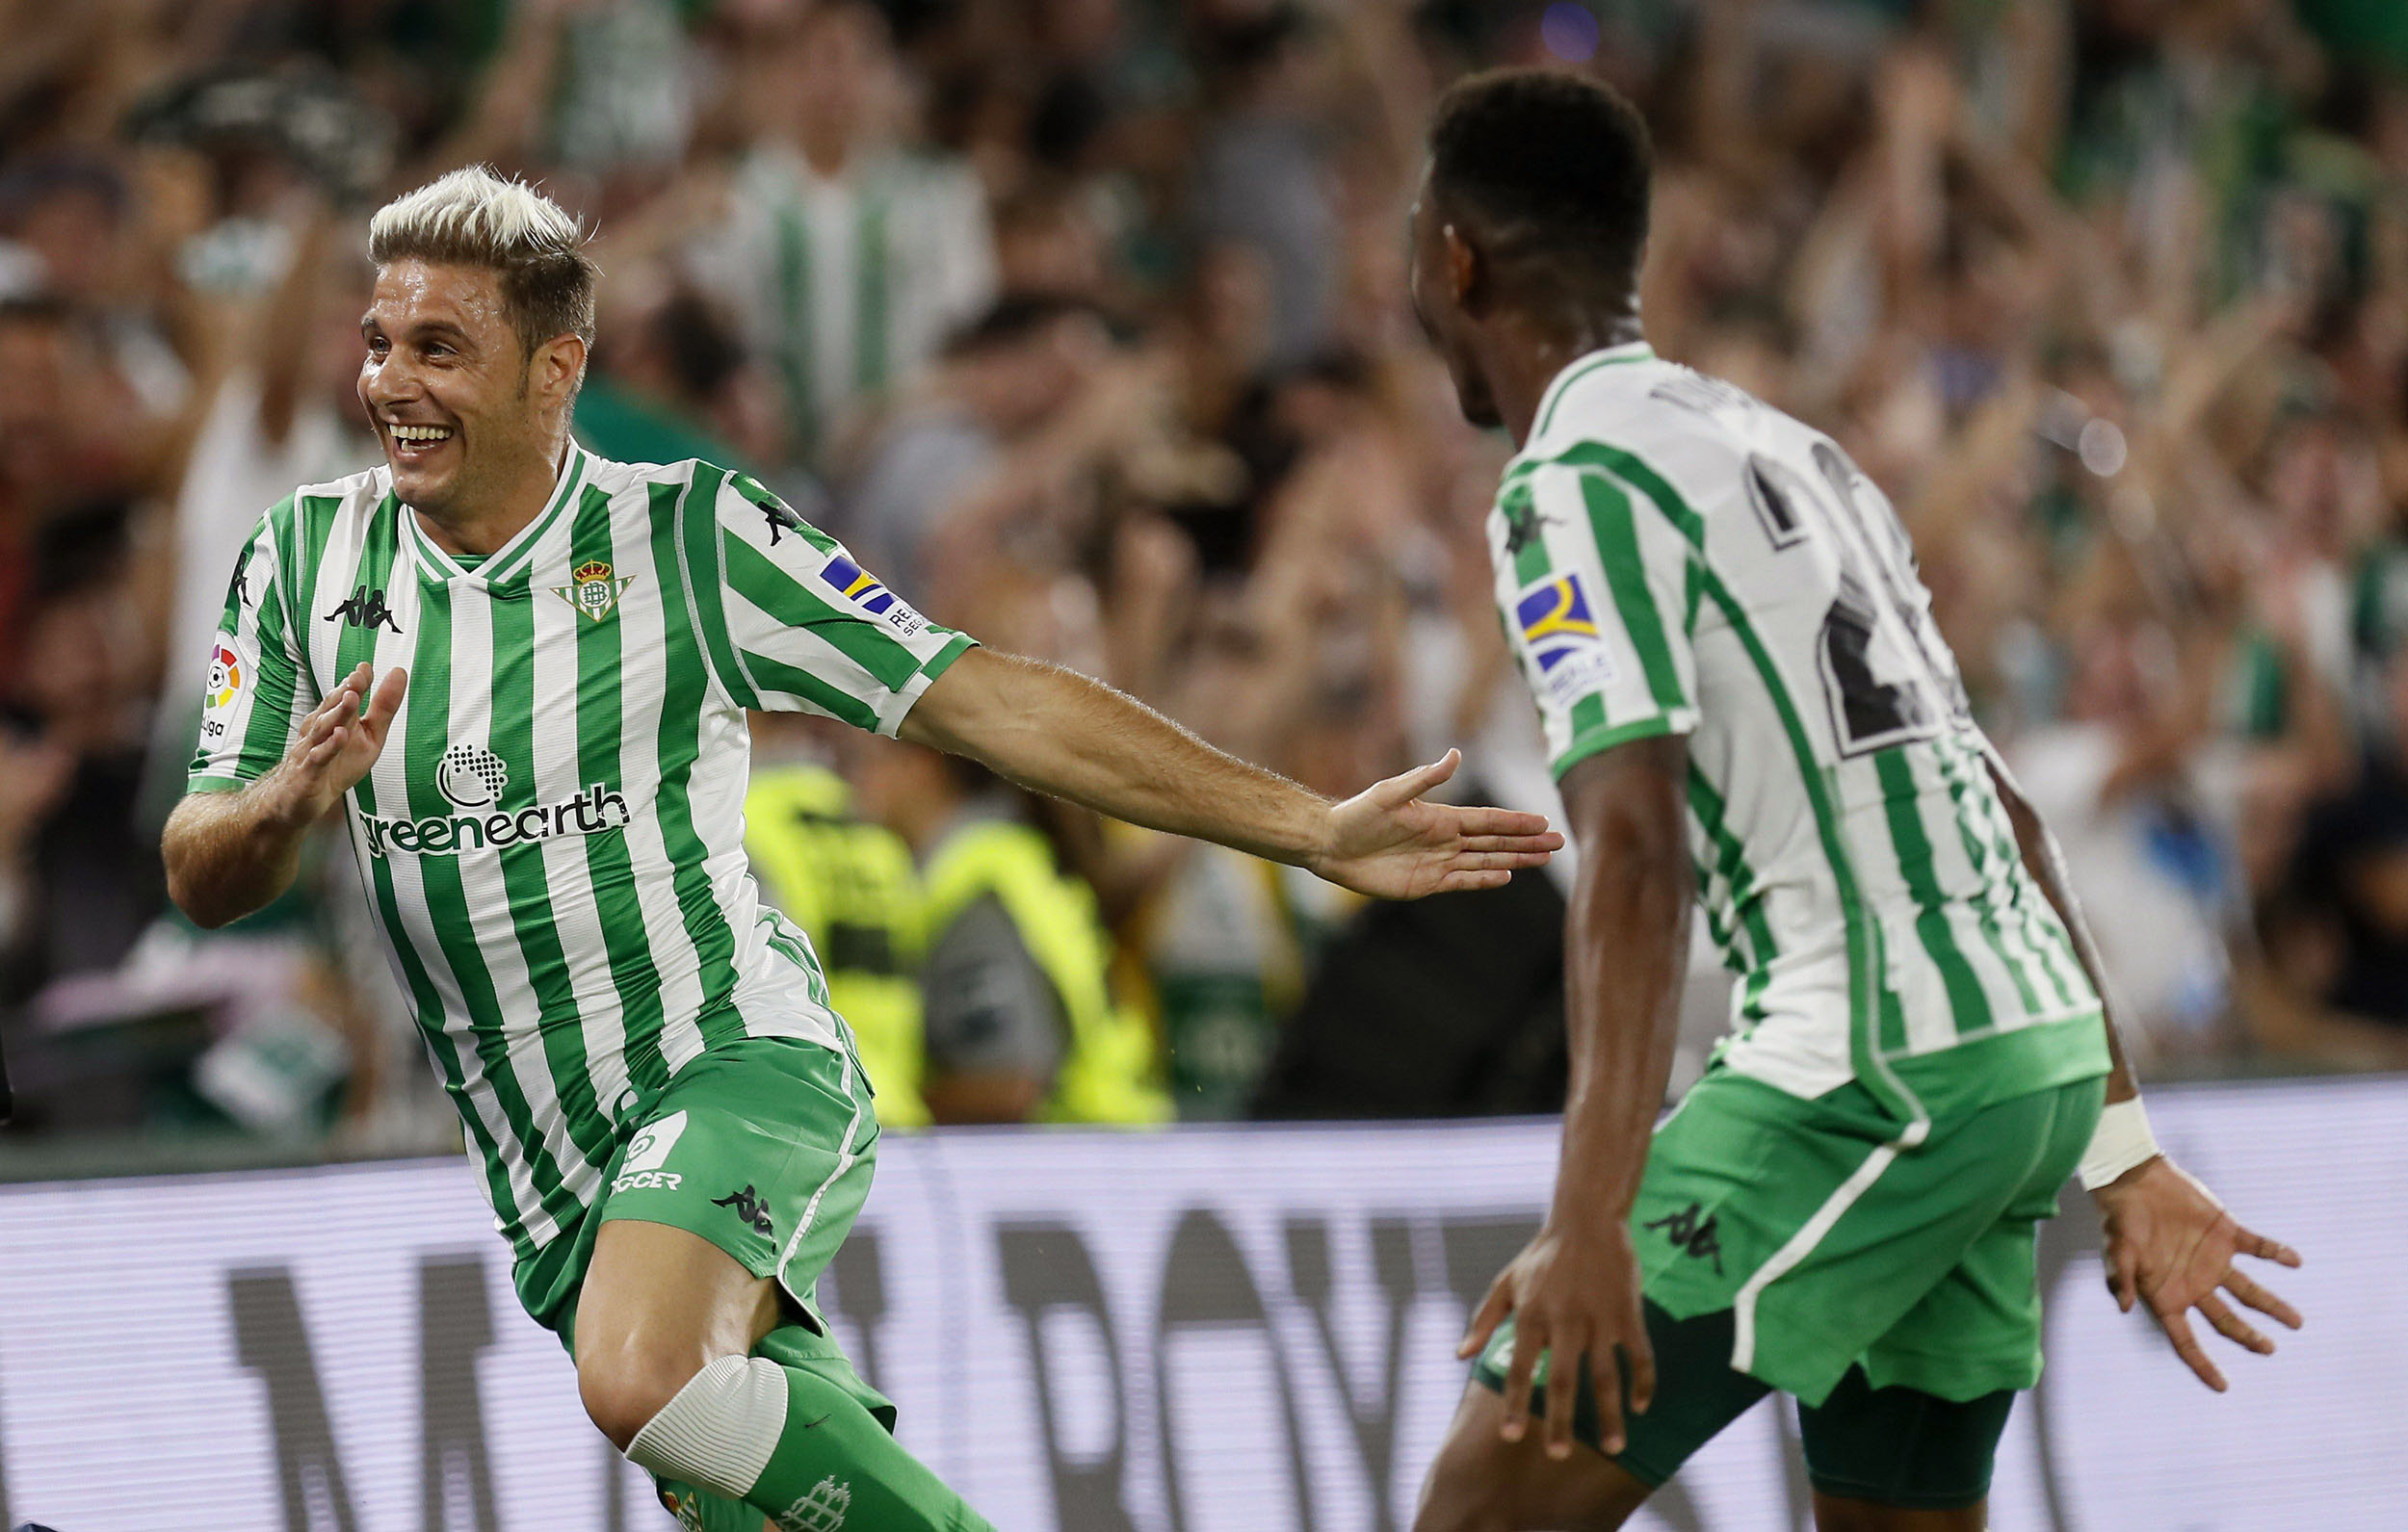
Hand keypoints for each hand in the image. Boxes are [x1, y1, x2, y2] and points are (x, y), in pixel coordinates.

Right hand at [262, 663, 407, 827]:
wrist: (300, 800)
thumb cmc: (336, 765)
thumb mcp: (369, 736)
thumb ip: (383, 708)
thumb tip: (398, 674)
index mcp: (334, 719)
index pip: (343, 697)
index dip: (355, 683)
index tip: (366, 668)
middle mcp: (320, 730)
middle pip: (332, 708)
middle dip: (345, 691)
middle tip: (358, 677)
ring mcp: (311, 750)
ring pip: (323, 729)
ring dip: (337, 713)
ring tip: (352, 698)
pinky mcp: (308, 773)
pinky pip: (318, 758)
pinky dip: (328, 746)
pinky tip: (339, 735)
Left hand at [1313, 749, 1561, 898]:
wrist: (1331, 845)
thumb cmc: (1357, 814)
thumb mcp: (1391, 793)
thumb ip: (1425, 779)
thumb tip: (1456, 755)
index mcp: (1441, 816)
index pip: (1488, 820)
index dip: (1516, 821)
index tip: (1543, 821)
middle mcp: (1445, 839)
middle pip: (1495, 841)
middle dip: (1527, 842)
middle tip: (1559, 842)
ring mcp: (1438, 862)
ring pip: (1486, 861)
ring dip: (1515, 860)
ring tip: (1543, 859)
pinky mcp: (1425, 883)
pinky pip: (1463, 881)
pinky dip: (1485, 879)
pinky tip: (1507, 876)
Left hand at [1459, 1216, 1654, 1457]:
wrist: (1586, 1219)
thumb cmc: (1541, 1256)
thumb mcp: (1506, 1283)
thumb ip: (1484, 1320)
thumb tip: (1461, 1356)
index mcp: (1531, 1315)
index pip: (1521, 1367)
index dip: (1516, 1403)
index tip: (1512, 1437)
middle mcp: (1565, 1321)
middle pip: (1564, 1380)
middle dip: (1561, 1420)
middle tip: (1558, 1455)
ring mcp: (1599, 1319)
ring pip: (1607, 1375)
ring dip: (1610, 1414)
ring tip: (1613, 1448)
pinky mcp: (1627, 1312)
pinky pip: (1640, 1354)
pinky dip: (1643, 1382)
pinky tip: (1640, 1406)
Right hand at [2094, 1154, 2302, 1390]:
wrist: (2133, 1180)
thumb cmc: (2119, 1219)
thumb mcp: (2116, 1251)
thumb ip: (2123, 1278)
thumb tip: (2126, 1307)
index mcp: (2168, 1295)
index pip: (2187, 1339)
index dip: (2202, 1364)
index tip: (2222, 1386)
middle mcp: (2194, 1283)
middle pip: (2227, 1320)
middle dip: (2249, 1337)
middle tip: (2269, 1348)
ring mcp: (2212, 1260)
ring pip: (2249, 1290)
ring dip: (2272, 1306)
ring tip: (2296, 1321)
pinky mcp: (2225, 1233)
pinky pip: (2257, 1247)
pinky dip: (2276, 1253)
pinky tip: (2294, 1261)